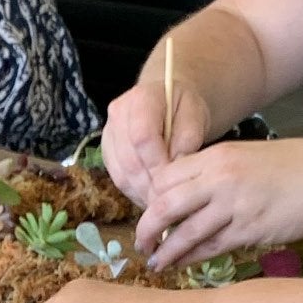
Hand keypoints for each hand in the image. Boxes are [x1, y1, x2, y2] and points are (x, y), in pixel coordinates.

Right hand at [101, 51, 214, 205]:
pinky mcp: (107, 151)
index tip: (174, 182)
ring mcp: (108, 133)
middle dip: (151, 185)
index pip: (142, 137)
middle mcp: (117, 114)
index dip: (157, 164)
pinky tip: (151, 198)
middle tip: (170, 202)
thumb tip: (175, 167)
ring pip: (121, 172)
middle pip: (129, 159)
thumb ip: (187, 139)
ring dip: (142, 192)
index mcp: (141, 99)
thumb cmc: (184, 107)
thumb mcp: (196, 116)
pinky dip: (135, 192)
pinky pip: (118, 177)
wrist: (167, 100)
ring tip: (162, 204)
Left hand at [134, 138, 302, 269]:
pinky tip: (182, 265)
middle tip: (140, 242)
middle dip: (147, 227)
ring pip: (186, 232)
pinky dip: (192, 258)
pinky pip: (212, 248)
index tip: (150, 211)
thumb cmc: (294, 166)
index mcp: (217, 155)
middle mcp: (221, 178)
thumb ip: (214, 171)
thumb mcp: (246, 156)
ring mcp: (236, 206)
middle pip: (166, 204)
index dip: (151, 197)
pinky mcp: (251, 230)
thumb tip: (183, 194)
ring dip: (166, 250)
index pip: (166, 176)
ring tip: (155, 262)